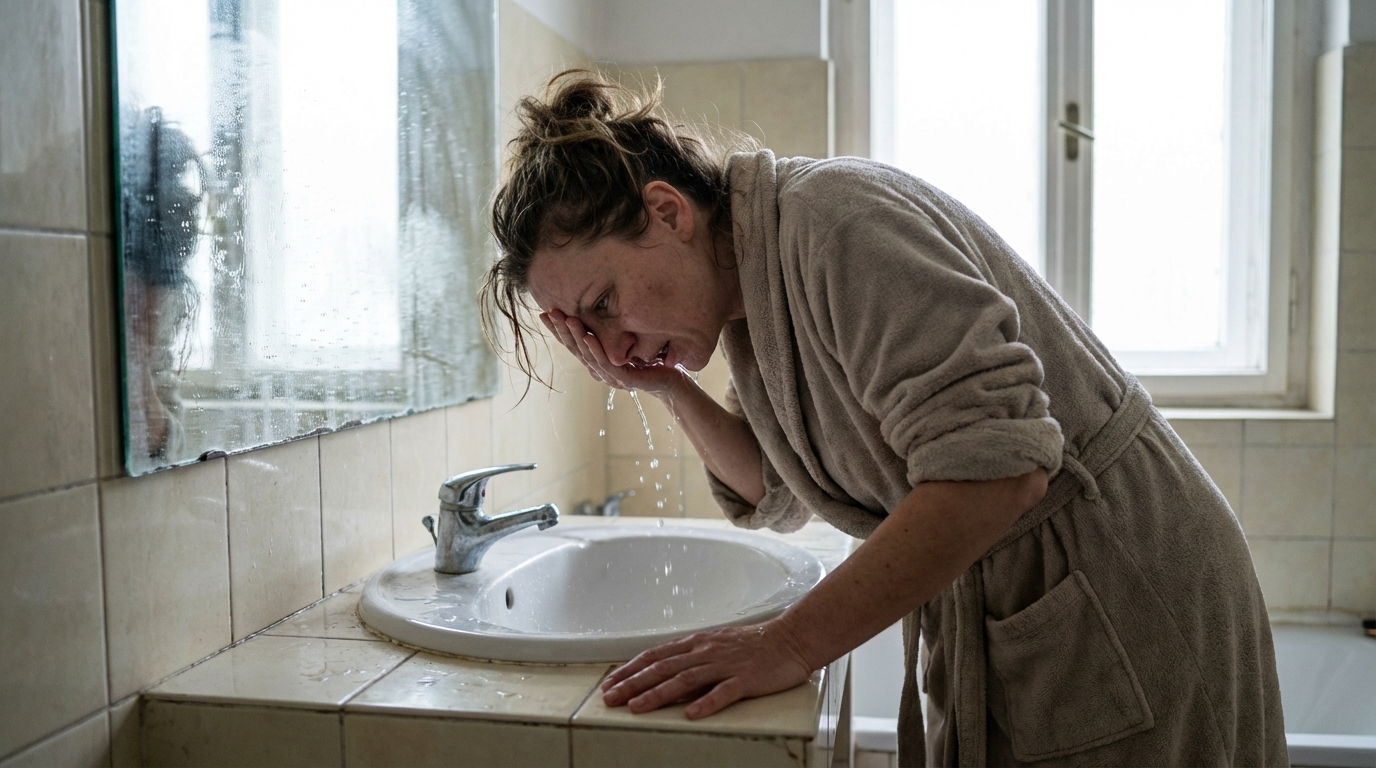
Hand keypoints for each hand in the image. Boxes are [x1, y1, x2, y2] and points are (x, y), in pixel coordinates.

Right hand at [540, 309, 683, 394]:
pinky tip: (588, 336)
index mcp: (597, 364)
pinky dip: (596, 349)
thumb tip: (594, 316)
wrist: (670, 383)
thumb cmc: (649, 362)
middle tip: (550, 313)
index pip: (573, 345)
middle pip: (576, 349)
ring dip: (576, 336)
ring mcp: (610, 377)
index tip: (545, 314)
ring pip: (588, 355)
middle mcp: (599, 371)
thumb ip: (608, 337)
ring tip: (567, 319)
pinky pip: (606, 362)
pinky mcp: (625, 379)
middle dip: (562, 330)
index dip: (558, 331)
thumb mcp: (624, 345)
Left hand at [600, 621, 815, 718]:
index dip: (631, 669)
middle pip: (663, 668)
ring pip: (685, 679)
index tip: (610, 683)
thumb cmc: (754, 644)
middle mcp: (706, 652)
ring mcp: (725, 665)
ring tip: (637, 708)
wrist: (790, 639)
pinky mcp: (746, 679)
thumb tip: (664, 670)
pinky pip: (724, 692)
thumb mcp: (716, 644)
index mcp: (697, 643)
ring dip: (658, 694)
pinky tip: (691, 715)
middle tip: (610, 699)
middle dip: (633, 684)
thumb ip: (692, 657)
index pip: (656, 656)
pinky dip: (706, 703)